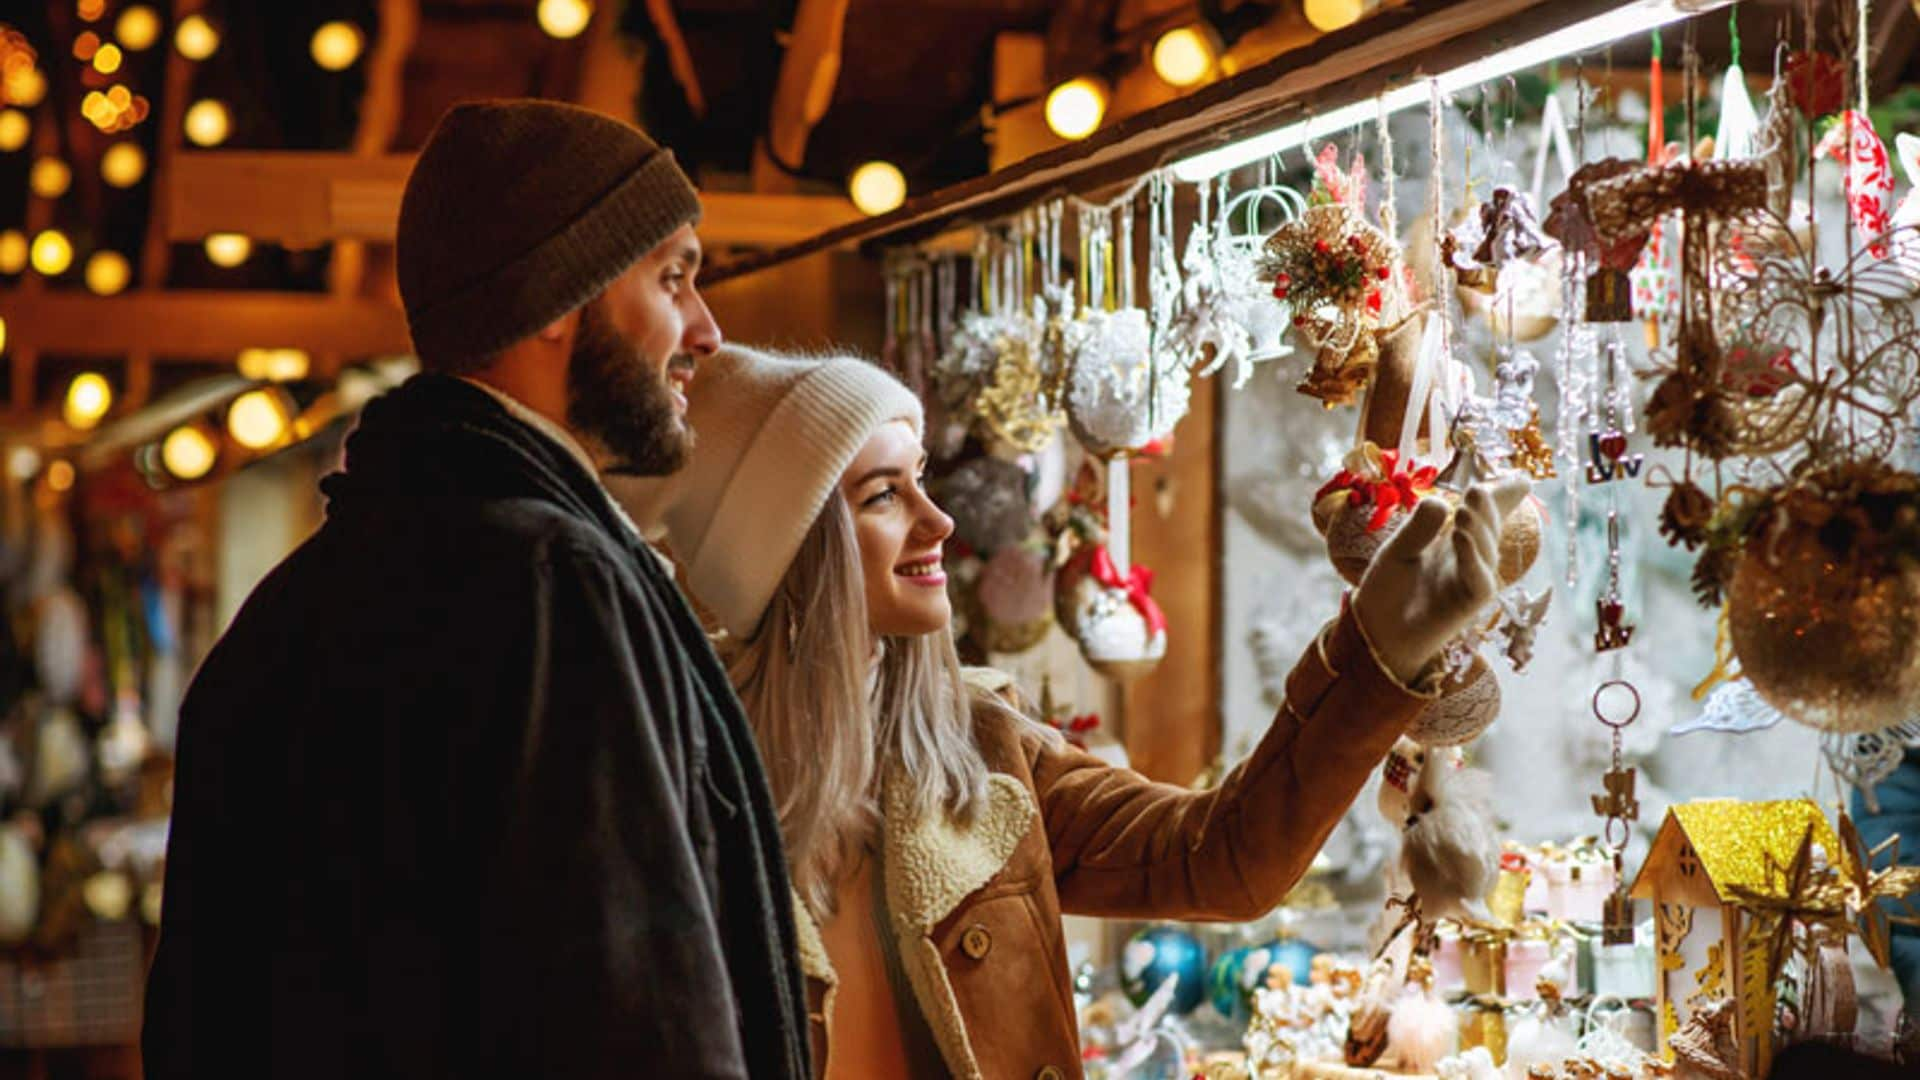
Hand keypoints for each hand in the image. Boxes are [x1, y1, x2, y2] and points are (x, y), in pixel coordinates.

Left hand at [1353, 475, 1531, 684]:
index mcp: (1456, 542)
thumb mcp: (1398, 550)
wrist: (1374, 633)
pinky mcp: (1469, 604)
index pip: (1485, 516)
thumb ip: (1418, 528)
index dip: (1503, 497)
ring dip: (1479, 529)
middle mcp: (1471, 560)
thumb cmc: (1388, 591)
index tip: (1521, 480)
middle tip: (1478, 489)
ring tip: (1464, 509)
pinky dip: (1472, 558)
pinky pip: (1480, 580)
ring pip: (1487, 552)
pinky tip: (1461, 538)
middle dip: (1489, 508)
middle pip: (1490, 530)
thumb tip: (1440, 501)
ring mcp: (1472, 582)